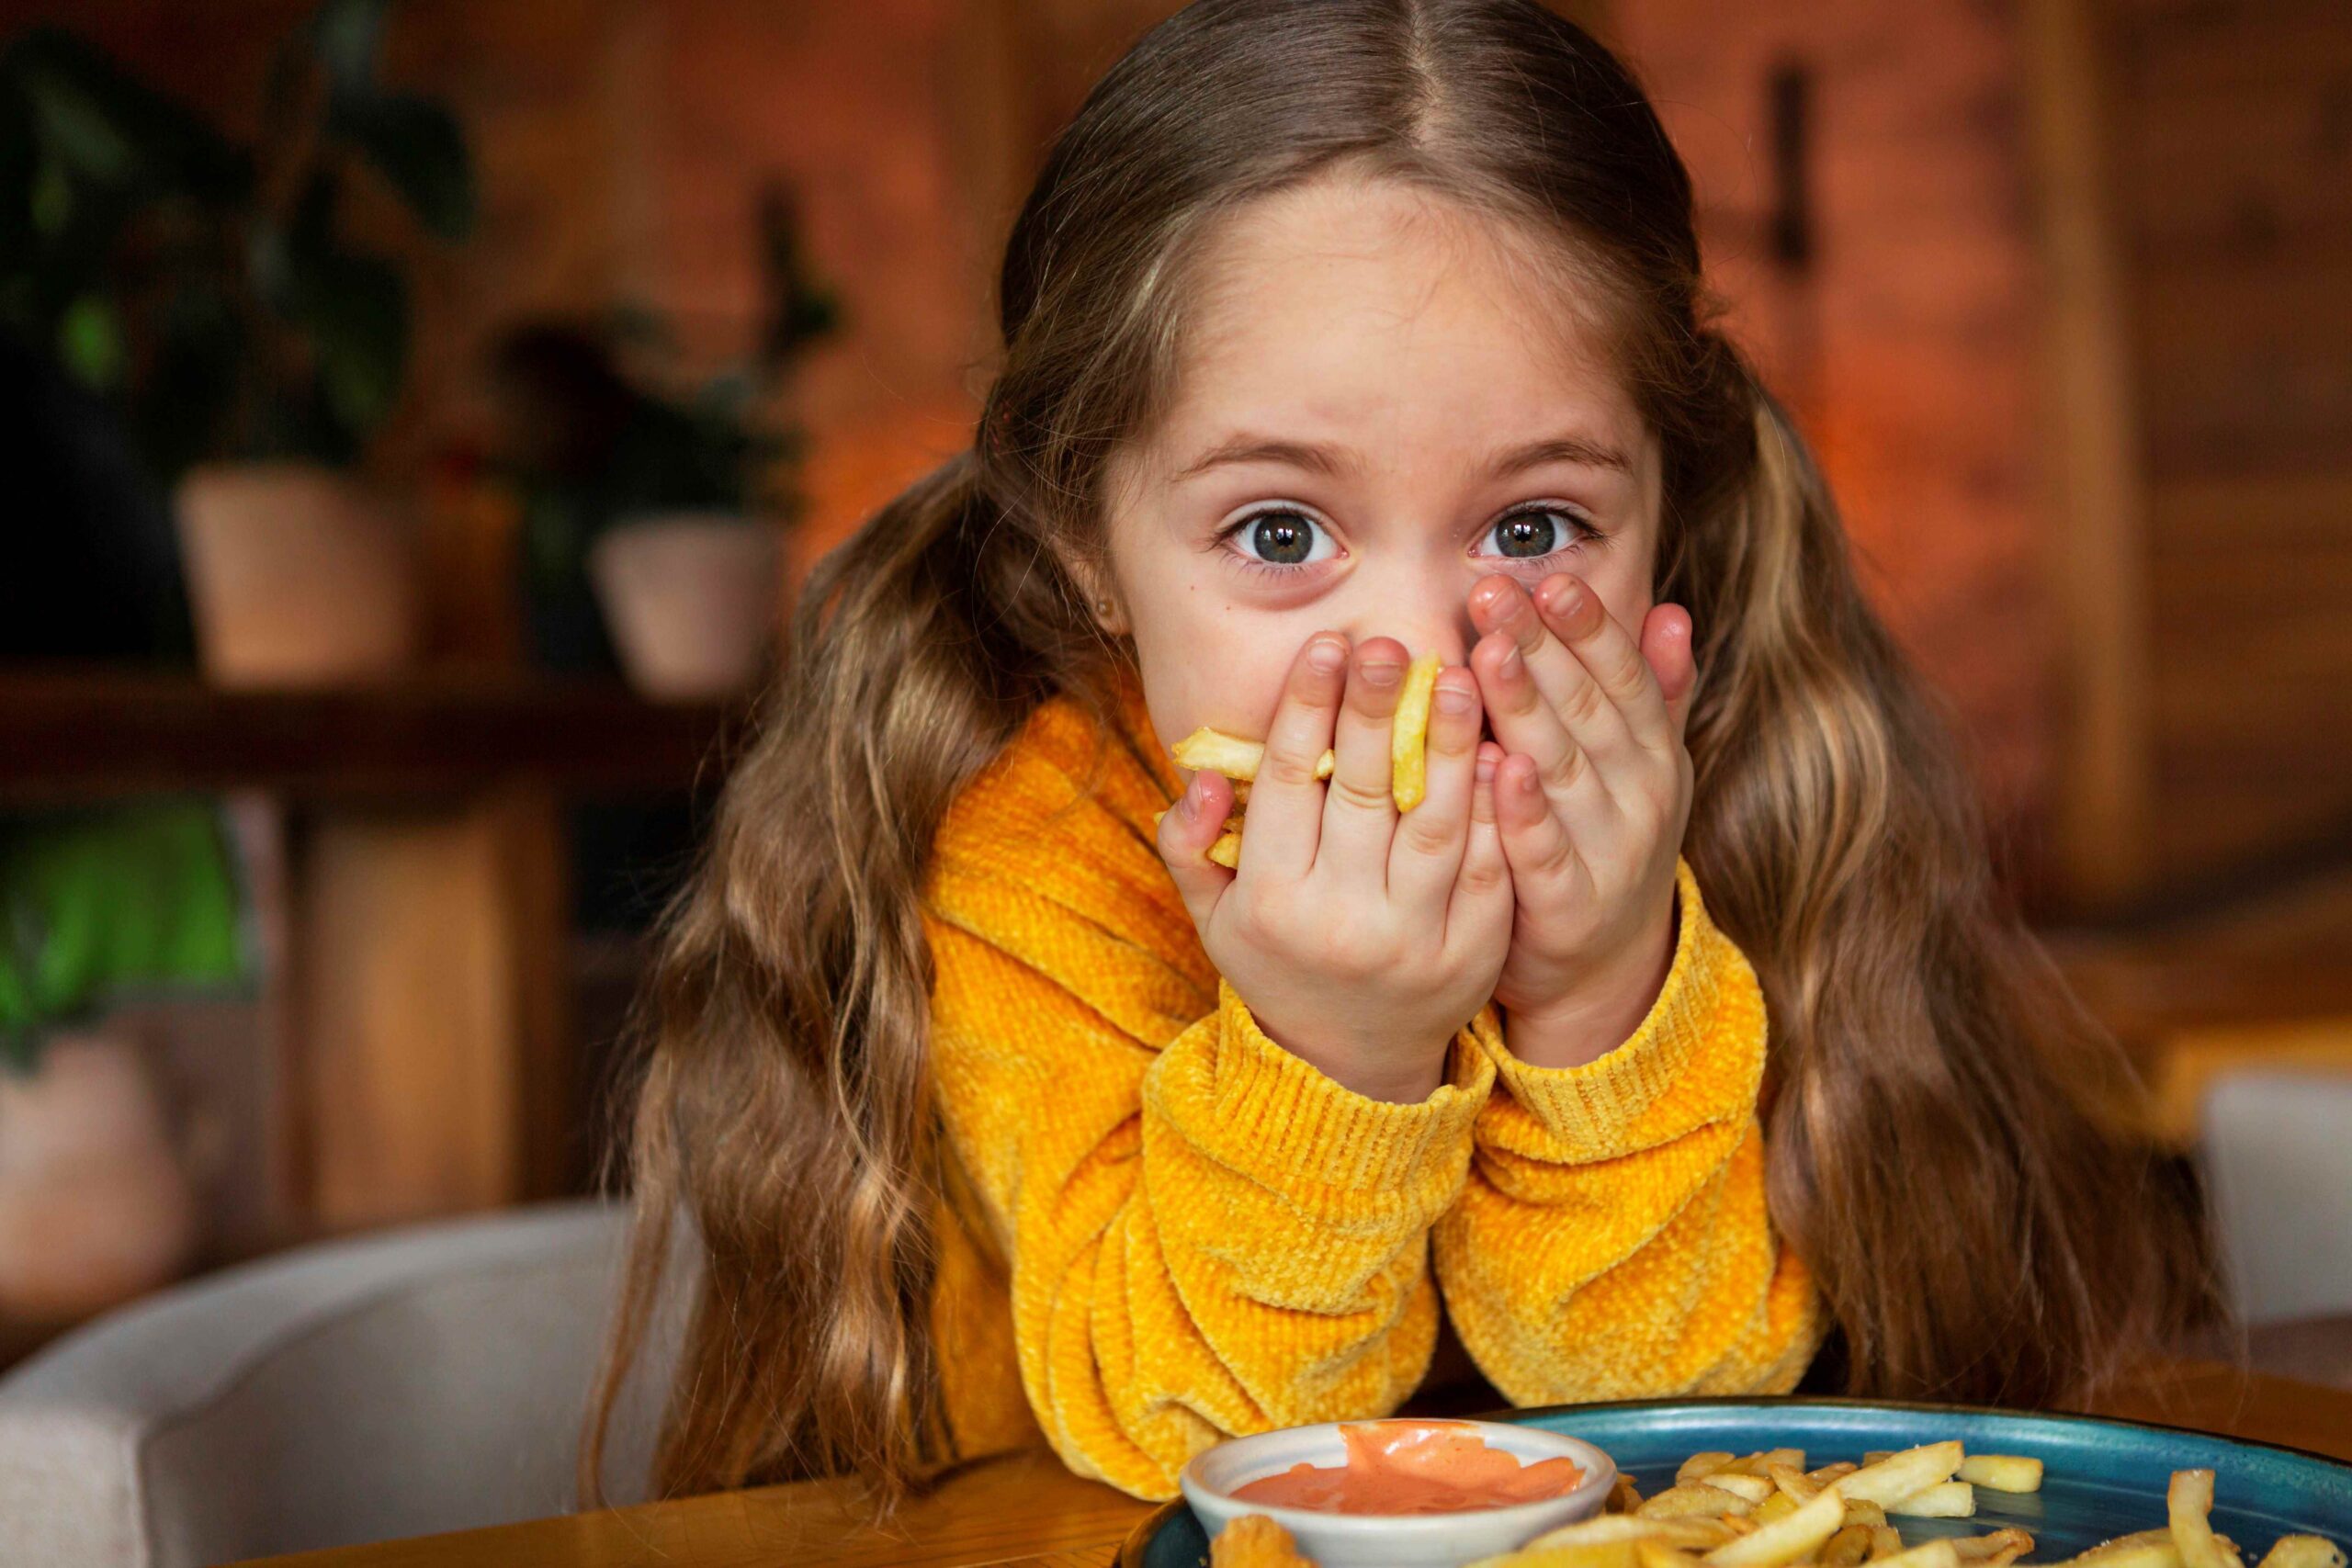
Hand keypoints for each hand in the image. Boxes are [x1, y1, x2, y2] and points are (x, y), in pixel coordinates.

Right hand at [1157, 632, 1513, 1102]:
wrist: (1350, 1064)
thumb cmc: (1277, 963)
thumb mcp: (1214, 917)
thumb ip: (1190, 845)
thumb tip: (1202, 778)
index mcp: (1272, 901)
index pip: (1288, 783)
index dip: (1306, 708)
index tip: (1328, 644)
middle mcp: (1342, 919)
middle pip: (1363, 791)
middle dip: (1377, 709)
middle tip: (1391, 643)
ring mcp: (1414, 938)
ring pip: (1435, 822)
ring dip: (1449, 743)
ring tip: (1459, 677)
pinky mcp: (1472, 951)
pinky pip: (1487, 864)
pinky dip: (1495, 805)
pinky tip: (1500, 747)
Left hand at [1467, 572, 1696, 1067]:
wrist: (1602, 970)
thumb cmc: (1602, 843)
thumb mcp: (1639, 768)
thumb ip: (1653, 693)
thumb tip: (1671, 610)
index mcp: (1652, 754)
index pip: (1623, 677)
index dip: (1589, 627)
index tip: (1548, 577)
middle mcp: (1641, 797)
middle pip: (1587, 710)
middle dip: (1541, 648)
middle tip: (1495, 595)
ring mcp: (1610, 852)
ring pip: (1564, 770)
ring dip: (1527, 710)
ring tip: (1490, 655)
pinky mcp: (1570, 907)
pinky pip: (1544, 852)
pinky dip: (1522, 810)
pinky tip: (1496, 767)